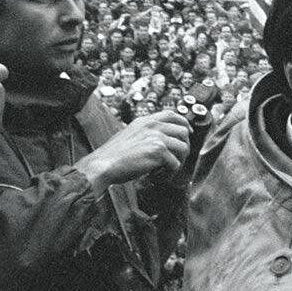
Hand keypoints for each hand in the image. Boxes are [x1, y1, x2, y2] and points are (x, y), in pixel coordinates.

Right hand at [75, 109, 190, 194]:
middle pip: (183, 131)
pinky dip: (169, 173)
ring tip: (166, 169)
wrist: (103, 164)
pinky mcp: (158, 152)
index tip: (188, 132)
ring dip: (178, 161)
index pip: (172, 114)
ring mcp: (157, 137)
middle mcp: (153, 126)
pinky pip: (175, 164)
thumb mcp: (129, 134)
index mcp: (145, 121)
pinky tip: (158, 176)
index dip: (183, 123)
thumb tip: (159, 139)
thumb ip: (144, 133)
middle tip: (176, 158)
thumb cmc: (113, 155)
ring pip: (183, 148)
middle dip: (183, 146)